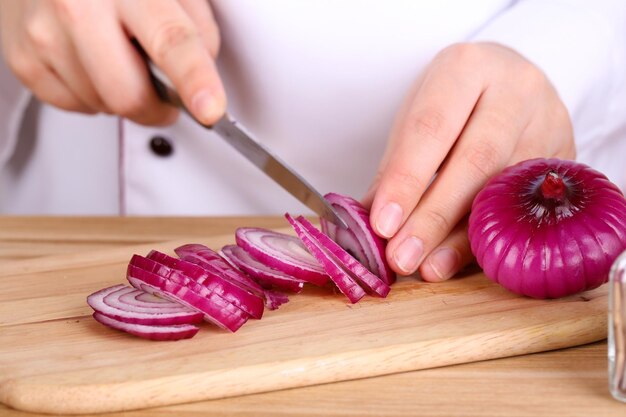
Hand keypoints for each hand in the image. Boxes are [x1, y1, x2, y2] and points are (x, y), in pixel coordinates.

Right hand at [0, 0, 224, 125]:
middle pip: (128, 94)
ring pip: (102, 105)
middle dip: (157, 109)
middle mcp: (78, 4)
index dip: (195, 79)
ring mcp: (43, 32)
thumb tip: (202, 79)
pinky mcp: (22, 57)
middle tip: (166, 96)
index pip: (170, 38)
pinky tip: (90, 61)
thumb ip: (195, 27)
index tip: (210, 110)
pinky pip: (74, 107)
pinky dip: (92, 95)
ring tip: (117, 56)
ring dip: (121, 96)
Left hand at [364, 42, 574, 280]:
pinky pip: (528, 207)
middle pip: (475, 161)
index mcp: (467, 67)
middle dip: (434, 216)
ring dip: (463, 237)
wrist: (509, 84)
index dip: (406, 180)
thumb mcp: (417, 118)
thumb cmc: (453, 102)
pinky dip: (493, 238)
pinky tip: (464, 260)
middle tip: (402, 257)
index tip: (382, 224)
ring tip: (428, 268)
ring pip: (506, 190)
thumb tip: (366, 226)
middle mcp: (516, 89)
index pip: (432, 128)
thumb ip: (394, 169)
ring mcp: (550, 123)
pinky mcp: (567, 157)